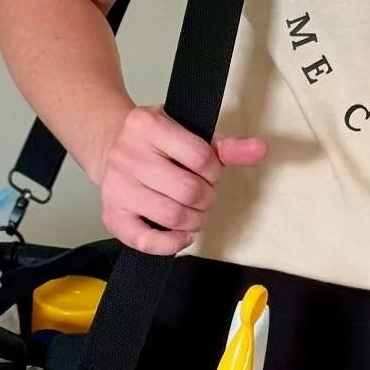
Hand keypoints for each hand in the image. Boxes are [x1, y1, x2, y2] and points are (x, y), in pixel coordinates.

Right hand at [96, 104, 266, 255]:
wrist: (109, 144)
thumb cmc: (155, 141)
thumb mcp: (188, 132)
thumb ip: (225, 146)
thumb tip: (260, 149)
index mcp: (148, 126)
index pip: (200, 156)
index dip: (215, 171)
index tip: (210, 173)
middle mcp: (128, 155)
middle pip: (188, 190)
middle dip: (207, 198)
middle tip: (204, 196)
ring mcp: (117, 187)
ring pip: (171, 216)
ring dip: (194, 221)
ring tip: (194, 213)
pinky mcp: (111, 214)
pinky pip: (145, 241)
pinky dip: (170, 244)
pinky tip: (180, 234)